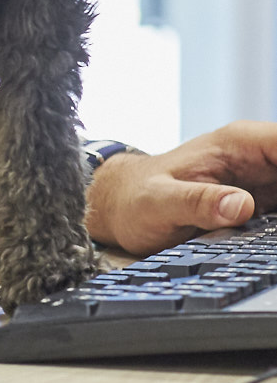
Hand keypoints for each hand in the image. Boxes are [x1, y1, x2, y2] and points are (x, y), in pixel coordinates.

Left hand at [85, 121, 276, 255]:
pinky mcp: (266, 202)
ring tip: (275, 234)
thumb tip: (241, 205)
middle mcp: (258, 156)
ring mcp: (266, 179)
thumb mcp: (159, 204)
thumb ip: (197, 202)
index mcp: (239, 143)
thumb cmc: (134, 199)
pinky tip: (276, 239)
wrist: (121, 207)